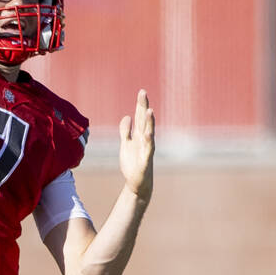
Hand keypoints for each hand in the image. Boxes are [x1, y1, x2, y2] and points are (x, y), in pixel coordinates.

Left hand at [118, 88, 154, 204]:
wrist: (137, 183)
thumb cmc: (133, 163)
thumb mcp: (126, 144)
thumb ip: (126, 131)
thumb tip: (127, 117)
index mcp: (140, 135)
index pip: (140, 117)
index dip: (140, 105)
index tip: (141, 91)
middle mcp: (145, 140)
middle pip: (144, 121)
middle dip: (143, 107)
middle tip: (143, 92)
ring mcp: (146, 149)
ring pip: (149, 133)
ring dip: (149, 122)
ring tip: (149, 110)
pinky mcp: (146, 161)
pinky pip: (148, 150)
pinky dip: (148, 142)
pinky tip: (147, 134)